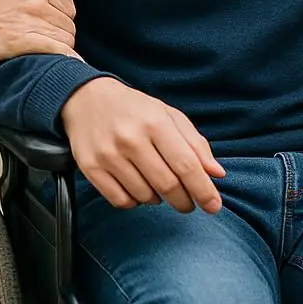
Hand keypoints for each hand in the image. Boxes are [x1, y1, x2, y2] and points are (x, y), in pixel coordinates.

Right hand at [0, 0, 78, 62]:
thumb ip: (43, 2)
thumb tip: (66, 20)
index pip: (70, 9)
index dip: (63, 23)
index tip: (52, 30)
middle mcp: (37, 2)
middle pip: (69, 26)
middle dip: (62, 39)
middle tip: (45, 45)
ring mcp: (30, 21)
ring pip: (66, 40)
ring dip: (61, 51)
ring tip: (43, 53)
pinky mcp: (24, 40)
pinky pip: (58, 49)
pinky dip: (66, 57)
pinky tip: (68, 63)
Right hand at [61, 77, 225, 213]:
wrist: (86, 98)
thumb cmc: (133, 108)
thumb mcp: (167, 115)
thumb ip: (194, 143)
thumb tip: (217, 173)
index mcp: (154, 122)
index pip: (186, 165)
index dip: (203, 190)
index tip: (214, 205)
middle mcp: (131, 138)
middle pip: (168, 185)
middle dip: (184, 201)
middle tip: (188, 202)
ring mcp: (108, 154)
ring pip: (145, 196)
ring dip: (158, 199)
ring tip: (157, 184)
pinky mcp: (91, 167)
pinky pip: (121, 201)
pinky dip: (135, 201)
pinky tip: (137, 187)